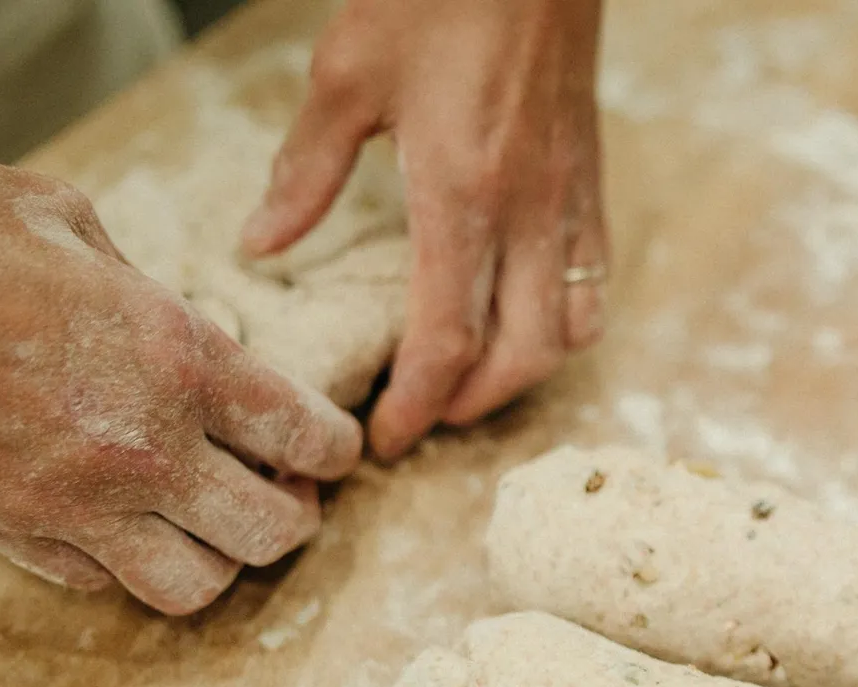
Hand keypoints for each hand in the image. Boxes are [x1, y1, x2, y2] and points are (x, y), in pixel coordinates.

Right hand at [0, 131, 362, 614]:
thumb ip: (154, 301)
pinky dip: (127, 562)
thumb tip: (190, 343)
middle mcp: (138, 448)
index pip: (306, 439)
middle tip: (281, 487)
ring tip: (207, 518)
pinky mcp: (3, 532)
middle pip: (270, 534)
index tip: (333, 448)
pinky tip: (121, 518)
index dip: (337, 449)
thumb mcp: (76, 229)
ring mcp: (67, 504)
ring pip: (193, 587)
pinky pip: (99, 583)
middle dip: (293, 514)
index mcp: (176, 358)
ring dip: (216, 557)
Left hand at [242, 0, 607, 459]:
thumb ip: (307, 171)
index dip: (416, 404)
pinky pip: (595, 284)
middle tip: (423, 419)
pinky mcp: (593, 185)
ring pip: (568, 332)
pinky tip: (528, 321)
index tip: (386, 439)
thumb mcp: (348, 76)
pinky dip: (564, 325)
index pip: (447, 338)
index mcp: (462, 196)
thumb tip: (262, 244)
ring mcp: (571, 203)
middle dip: (469, 406)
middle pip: (517, 357)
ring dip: (522, 374)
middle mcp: (529, 216)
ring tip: (474, 380)